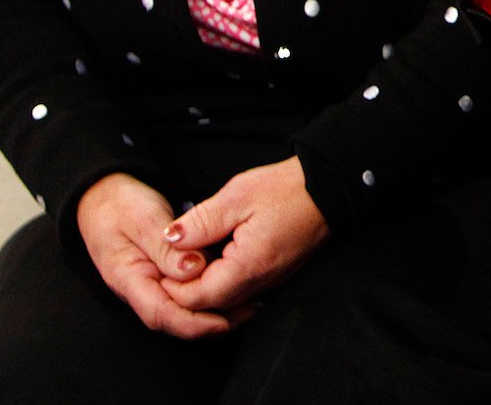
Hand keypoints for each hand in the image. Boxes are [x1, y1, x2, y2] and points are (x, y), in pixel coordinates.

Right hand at [76, 172, 234, 338]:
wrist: (103, 194)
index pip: (160, 313)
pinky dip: (207, 294)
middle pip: (174, 317)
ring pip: (182, 308)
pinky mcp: (163, 273)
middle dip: (209, 322)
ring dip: (212, 310)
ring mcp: (151, 281)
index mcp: (128, 278)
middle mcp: (140, 287)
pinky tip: (232, 289)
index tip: (224, 322)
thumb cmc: (118, 204)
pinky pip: (185, 291)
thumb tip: (193, 270)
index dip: (193, 323)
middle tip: (247, 312)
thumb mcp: (142, 219)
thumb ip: (165, 247)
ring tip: (246, 306)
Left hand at [158, 157, 327, 313]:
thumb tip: (169, 241)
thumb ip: (199, 222)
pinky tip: (217, 256)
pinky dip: (224, 280)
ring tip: (191, 258)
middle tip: (168, 262)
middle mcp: (261, 282)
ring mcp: (272, 281)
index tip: (159, 264)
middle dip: (185, 289)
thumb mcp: (236, 196)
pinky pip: (243, 290)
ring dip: (204, 285)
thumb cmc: (287, 188)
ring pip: (227, 300)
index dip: (171, 286)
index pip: (197, 298)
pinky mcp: (278, 274)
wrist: (331, 185)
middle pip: (210, 305)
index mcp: (248, 266)